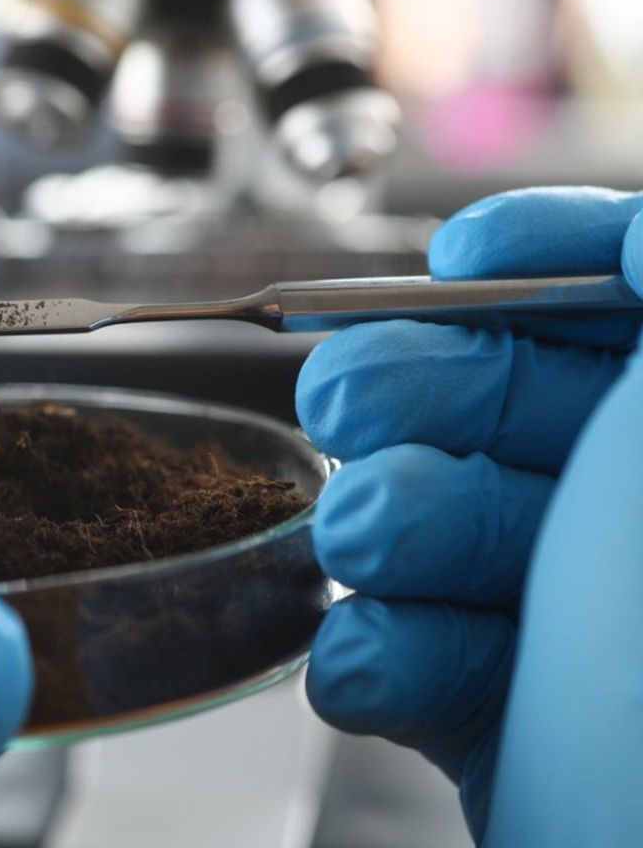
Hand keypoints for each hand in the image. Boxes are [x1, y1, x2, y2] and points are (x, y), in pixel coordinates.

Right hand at [297, 187, 642, 843]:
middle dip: (416, 390)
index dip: (552, 254)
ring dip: (388, 524)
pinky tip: (371, 660)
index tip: (464, 253)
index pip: (631, 303)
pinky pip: (419, 649)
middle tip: (345, 397)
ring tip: (363, 537)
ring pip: (447, 525)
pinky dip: (379, 653)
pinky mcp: (503, 706)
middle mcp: (634, 519)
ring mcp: (575, 616)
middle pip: (512, 402)